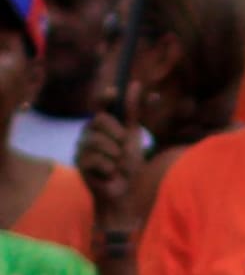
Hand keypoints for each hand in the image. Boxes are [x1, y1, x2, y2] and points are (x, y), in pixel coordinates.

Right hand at [76, 85, 144, 222]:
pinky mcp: (79, 162)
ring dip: (115, 156)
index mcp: (103, 124)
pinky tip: (109, 173)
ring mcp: (81, 146)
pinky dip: (109, 168)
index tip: (113, 92)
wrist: (124, 190)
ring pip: (98, 141)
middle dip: (118, 136)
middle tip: (122, 151)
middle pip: (101, 120)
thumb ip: (134, 112)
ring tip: (116, 165)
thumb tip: (135, 84)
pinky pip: (96, 159)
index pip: (100, 104)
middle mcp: (89, 132)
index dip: (104, 97)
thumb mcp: (134, 136)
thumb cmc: (129, 164)